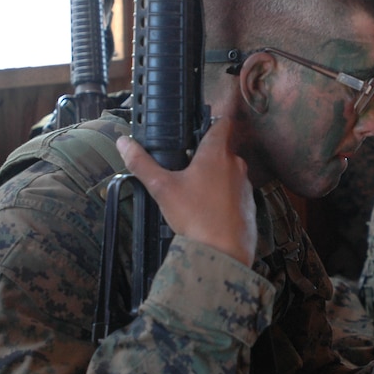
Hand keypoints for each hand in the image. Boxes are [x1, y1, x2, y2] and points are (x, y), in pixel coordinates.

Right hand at [117, 117, 256, 265]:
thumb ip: (142, 163)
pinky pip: (235, 194)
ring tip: (194, 193)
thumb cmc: (196, 217)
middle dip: (205, 156)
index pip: (221, 123)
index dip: (211, 121)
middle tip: (185, 167)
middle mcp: (236, 165)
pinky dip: (223, 198)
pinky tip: (208, 210)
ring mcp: (245, 185)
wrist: (223, 252)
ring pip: (229, 173)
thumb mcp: (162, 188)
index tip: (198, 127)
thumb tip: (124, 143)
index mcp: (216, 154)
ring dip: (215, 178)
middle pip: (222, 150)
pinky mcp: (250, 205)